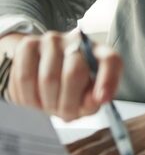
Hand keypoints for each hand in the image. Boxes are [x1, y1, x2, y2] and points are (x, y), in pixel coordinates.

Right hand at [2, 30, 120, 119]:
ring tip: (50, 107)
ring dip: (47, 102)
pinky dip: (29, 97)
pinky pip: (24, 77)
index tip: (101, 99)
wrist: (44, 68)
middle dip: (68, 103)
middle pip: (74, 73)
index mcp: (101, 52)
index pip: (110, 60)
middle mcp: (77, 41)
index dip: (108, 80)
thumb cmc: (73, 86)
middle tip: (66, 114)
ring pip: (47, 78)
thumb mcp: (88, 96)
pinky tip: (36, 99)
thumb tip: (95, 99)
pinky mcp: (28, 44)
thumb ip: (94, 100)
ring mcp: (52, 40)